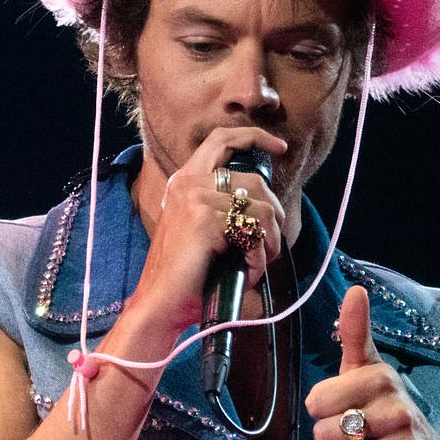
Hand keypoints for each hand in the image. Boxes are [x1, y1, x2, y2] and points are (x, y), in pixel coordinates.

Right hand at [131, 127, 286, 332]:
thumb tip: (269, 207)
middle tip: (272, 242)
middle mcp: (188, 183)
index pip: (222, 139)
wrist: (160, 303)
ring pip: (262, 207)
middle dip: (275, 213)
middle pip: (255, 180)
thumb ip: (225, 209)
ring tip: (259, 261)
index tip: (279, 148)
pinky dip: (261, 254)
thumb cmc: (186, 275)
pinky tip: (250, 269)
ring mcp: (196, 197)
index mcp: (185, 182)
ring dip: (270, 240)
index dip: (254, 136)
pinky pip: (256, 229)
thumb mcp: (203, 231)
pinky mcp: (206, 218)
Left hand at [306, 286, 439, 439]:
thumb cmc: (387, 413)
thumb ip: (355, 334)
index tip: (340, 408)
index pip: (316, 400)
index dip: (319, 411)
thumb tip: (356, 289)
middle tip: (355, 438)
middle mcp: (401, 409)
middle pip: (325, 434)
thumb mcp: (368, 372)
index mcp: (383, 378)